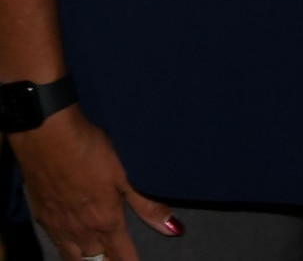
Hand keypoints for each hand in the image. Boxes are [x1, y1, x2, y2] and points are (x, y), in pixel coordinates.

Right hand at [11, 107, 179, 260]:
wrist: (47, 139)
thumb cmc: (93, 152)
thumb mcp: (127, 175)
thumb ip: (148, 206)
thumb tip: (174, 230)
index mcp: (106, 222)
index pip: (122, 256)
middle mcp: (81, 231)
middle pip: (95, 260)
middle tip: (116, 256)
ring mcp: (58, 227)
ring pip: (72, 257)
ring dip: (86, 258)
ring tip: (97, 255)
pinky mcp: (42, 218)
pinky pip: (56, 244)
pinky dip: (67, 248)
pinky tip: (71, 241)